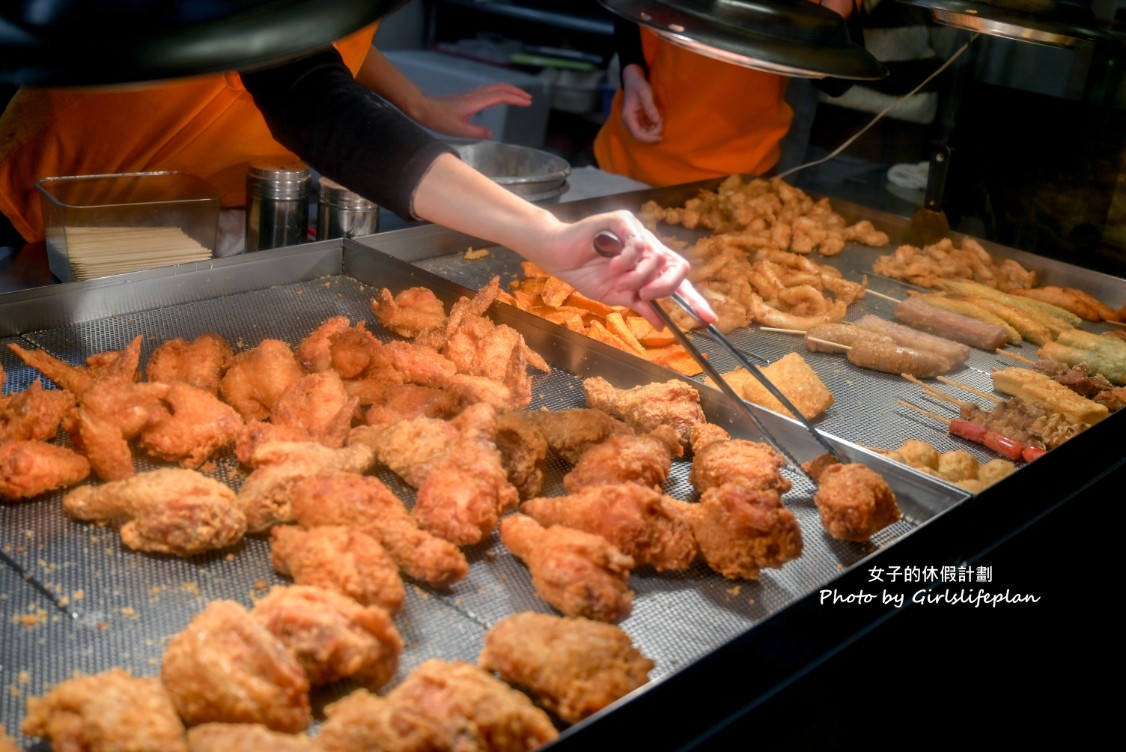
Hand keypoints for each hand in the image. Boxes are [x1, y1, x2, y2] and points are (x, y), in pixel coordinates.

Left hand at [417, 83, 532, 138]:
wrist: (425, 108)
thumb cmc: (439, 120)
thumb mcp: (458, 130)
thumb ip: (476, 132)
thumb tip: (491, 133)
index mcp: (476, 102)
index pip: (501, 96)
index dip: (516, 99)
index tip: (527, 103)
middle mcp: (476, 95)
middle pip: (501, 87)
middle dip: (516, 92)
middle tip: (528, 99)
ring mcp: (473, 94)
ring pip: (495, 87)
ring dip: (509, 90)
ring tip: (519, 97)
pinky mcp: (469, 96)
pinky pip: (489, 90)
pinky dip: (500, 91)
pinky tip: (501, 97)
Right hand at [539, 211, 715, 329]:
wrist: (558, 256)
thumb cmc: (586, 272)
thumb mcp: (616, 296)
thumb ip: (640, 305)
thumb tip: (661, 324)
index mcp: (650, 265)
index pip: (679, 281)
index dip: (695, 300)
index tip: (708, 319)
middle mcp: (648, 247)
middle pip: (678, 265)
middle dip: (666, 285)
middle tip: (647, 294)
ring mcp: (637, 232)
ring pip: (657, 257)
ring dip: (637, 276)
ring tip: (618, 280)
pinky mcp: (623, 221)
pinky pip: (638, 243)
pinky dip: (626, 261)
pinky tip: (611, 265)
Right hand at [620, 64, 661, 142]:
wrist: (633, 81)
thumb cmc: (638, 86)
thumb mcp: (645, 93)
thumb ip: (650, 107)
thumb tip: (656, 121)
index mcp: (628, 117)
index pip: (637, 134)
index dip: (649, 139)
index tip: (660, 138)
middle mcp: (628, 123)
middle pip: (641, 136)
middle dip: (653, 133)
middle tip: (662, 122)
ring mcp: (632, 123)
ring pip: (644, 134)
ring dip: (654, 129)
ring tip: (660, 118)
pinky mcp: (636, 122)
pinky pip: (645, 130)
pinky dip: (653, 127)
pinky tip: (657, 119)